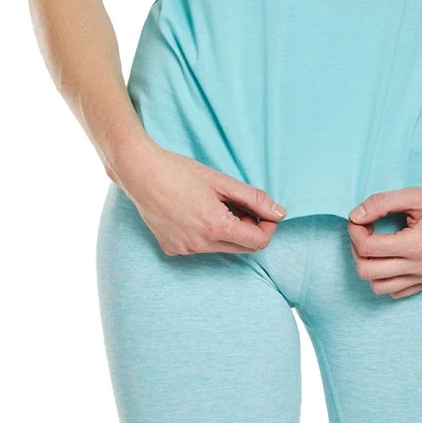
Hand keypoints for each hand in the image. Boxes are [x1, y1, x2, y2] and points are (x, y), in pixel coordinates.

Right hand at [113, 141, 286, 256]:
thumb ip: (253, 198)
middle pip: (242, 247)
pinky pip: (200, 247)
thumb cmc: (181, 172)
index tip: (266, 211)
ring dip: (228, 231)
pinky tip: (194, 211)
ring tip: (215, 204)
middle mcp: (200, 245)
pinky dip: (206, 233)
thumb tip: (280, 213)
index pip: (258, 242)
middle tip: (241, 204)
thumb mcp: (222, 181)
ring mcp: (184, 250)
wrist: (141, 173)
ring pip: (221, 247)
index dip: (268, 226)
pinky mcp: (171, 250)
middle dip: (250, 228)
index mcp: (216, 227)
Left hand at [346, 179, 421, 298]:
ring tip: (375, 245)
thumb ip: (381, 203)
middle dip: (357, 249)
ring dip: (369, 266)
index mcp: (416, 245)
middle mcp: (421, 267)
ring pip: (380, 288)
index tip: (359, 218)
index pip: (367, 249)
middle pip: (367, 272)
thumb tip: (354, 215)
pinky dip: (386, 278)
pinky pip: (397, 292)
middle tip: (364, 230)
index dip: (354, 232)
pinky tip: (390, 257)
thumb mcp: (414, 195)